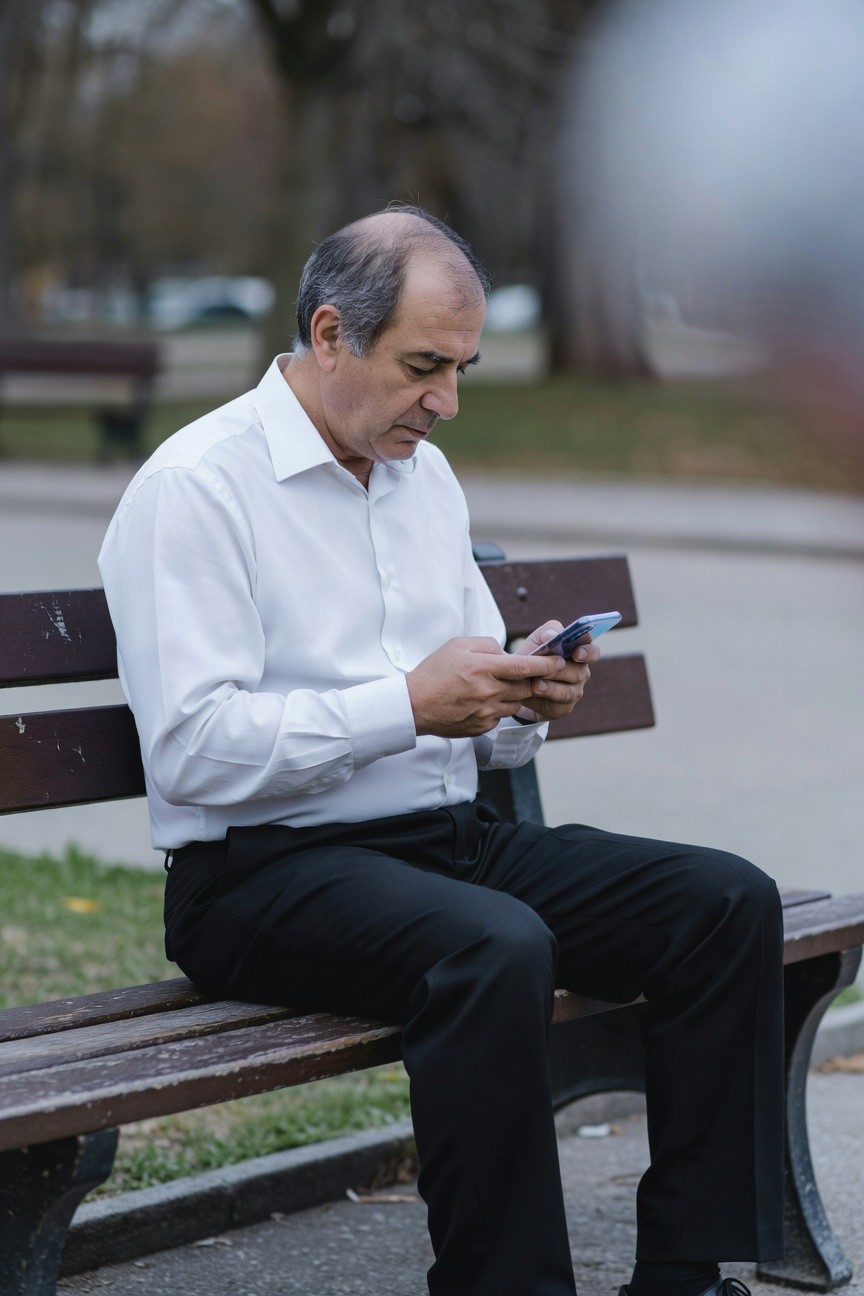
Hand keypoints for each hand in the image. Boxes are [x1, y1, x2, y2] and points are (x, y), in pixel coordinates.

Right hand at [407, 636, 567, 737]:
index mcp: (484, 668)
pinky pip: (501, 716)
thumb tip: (506, 652)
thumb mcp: (457, 645)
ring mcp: (487, 712)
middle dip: (533, 680)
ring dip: (515, 695)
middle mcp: (489, 692)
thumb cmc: (434, 672)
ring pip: (516, 703)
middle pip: (526, 687)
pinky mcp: (483, 727)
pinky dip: (499, 708)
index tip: (559, 661)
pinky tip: (482, 701)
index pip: (526, 666)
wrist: (414, 705)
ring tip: (498, 687)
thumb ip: (487, 645)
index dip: (547, 664)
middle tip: (532, 673)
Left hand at [512, 621, 600, 722]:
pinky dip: (541, 701)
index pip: (592, 652)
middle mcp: (581, 673)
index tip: (576, 652)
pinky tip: (529, 696)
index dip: (587, 652)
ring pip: (566, 692)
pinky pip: (555, 707)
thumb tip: (551, 635)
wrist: (518, 681)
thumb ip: (547, 632)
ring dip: (550, 688)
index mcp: (579, 653)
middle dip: (560, 671)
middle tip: (545, 671)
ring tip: (535, 685)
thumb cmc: (533, 656)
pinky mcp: (563, 708)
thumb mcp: (537, 640)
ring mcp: (574, 692)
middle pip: (578, 673)